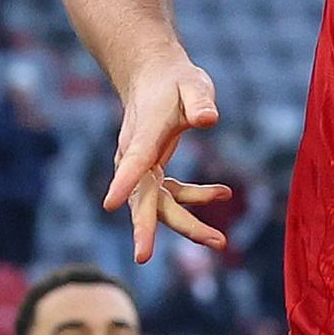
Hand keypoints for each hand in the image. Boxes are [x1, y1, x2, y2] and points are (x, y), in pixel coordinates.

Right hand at [101, 57, 232, 260]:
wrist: (153, 77)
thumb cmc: (174, 81)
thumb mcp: (193, 84)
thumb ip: (199, 101)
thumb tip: (208, 119)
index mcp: (142, 136)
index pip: (133, 161)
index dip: (123, 182)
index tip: (109, 203)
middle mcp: (135, 156)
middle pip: (139, 196)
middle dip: (142, 228)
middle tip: (143, 257)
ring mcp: (142, 168)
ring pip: (158, 205)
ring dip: (188, 224)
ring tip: (221, 241)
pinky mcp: (152, 172)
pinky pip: (171, 195)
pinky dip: (195, 198)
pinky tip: (223, 193)